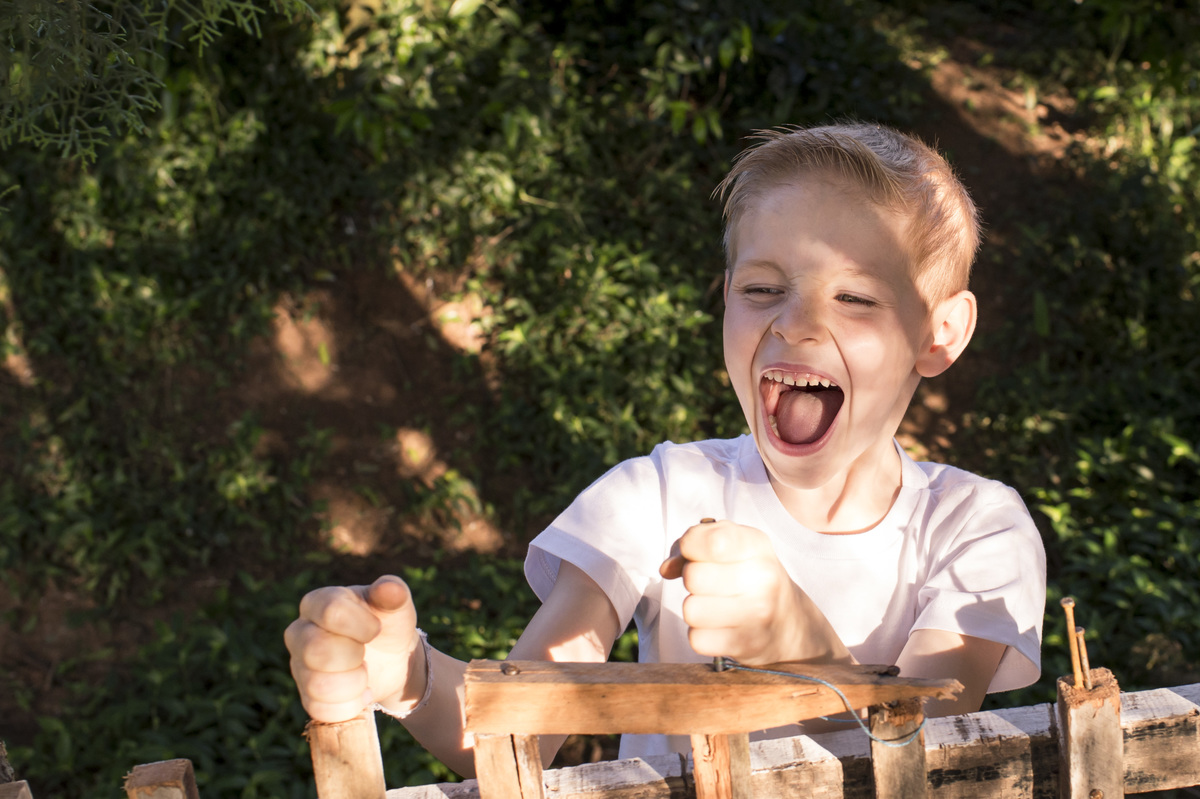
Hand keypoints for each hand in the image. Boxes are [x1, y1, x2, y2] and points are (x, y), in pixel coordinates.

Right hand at [284, 575, 423, 722]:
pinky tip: (360, 693)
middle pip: (316, 651)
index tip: (376, 629)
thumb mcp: (396, 606)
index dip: (360, 625)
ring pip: (317, 685)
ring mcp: (299, 666)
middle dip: (353, 657)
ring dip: (354, 684)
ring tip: (364, 674)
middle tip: (365, 653)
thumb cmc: (388, 624)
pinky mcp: (306, 696)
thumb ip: (393, 593)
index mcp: (318, 602)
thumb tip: (390, 588)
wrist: (392, 659)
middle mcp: (299, 632)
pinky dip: (350, 706)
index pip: (329, 612)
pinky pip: (320, 710)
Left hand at [659, 519, 849, 665]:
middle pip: (692, 577)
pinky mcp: (747, 644)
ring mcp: (758, 614)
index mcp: (756, 545)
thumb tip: (667, 569)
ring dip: (695, 609)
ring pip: (691, 610)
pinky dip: (701, 635)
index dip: (690, 546)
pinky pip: (697, 640)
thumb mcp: (730, 546)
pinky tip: (719, 627)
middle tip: (708, 583)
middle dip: (691, 579)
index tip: (695, 552)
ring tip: (713, 605)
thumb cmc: (748, 576)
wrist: (789, 623)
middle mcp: (763, 578)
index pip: (710, 541)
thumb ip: (692, 544)